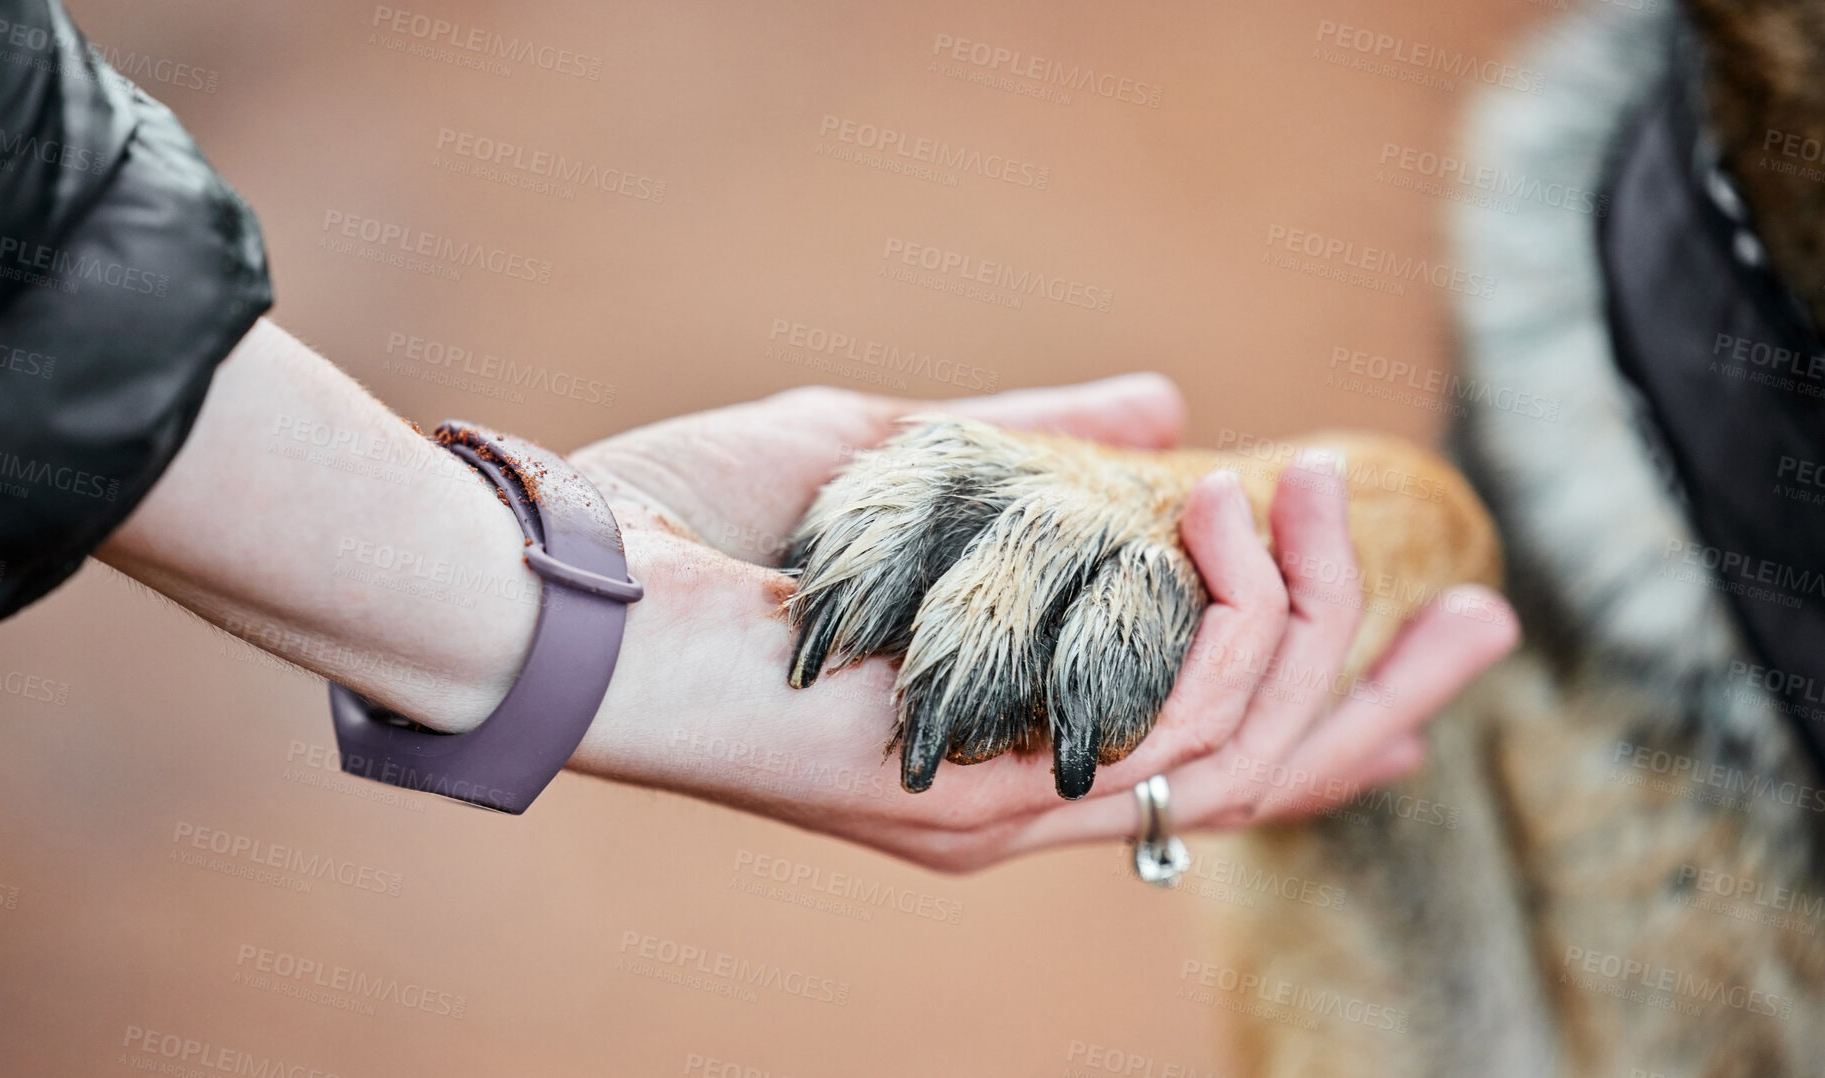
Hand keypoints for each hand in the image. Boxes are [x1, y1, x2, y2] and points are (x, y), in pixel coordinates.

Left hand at [565, 378, 1517, 870]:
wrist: (564, 588)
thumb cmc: (706, 532)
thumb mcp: (905, 463)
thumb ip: (1040, 450)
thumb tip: (1168, 408)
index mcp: (1006, 737)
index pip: (1205, 754)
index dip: (1326, 715)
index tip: (1420, 648)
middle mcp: (1017, 800)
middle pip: (1251, 783)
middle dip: (1380, 698)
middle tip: (1479, 606)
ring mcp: (995, 810)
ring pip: (1230, 760)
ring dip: (1306, 623)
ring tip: (1308, 493)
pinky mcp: (966, 793)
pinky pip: (1152, 736)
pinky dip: (1225, 629)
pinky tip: (1235, 521)